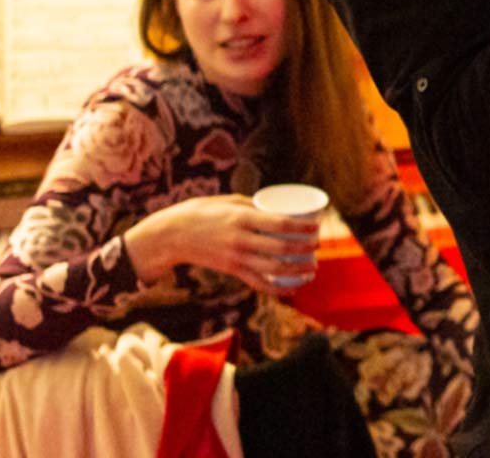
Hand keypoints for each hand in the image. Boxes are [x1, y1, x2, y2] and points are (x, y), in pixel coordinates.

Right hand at [125, 194, 320, 295]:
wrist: (171, 235)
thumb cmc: (201, 212)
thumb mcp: (228, 201)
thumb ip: (252, 205)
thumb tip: (277, 208)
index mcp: (242, 217)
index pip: (280, 224)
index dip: (302, 227)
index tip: (317, 226)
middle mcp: (241, 239)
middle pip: (281, 248)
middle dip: (304, 249)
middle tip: (317, 246)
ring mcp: (236, 257)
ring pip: (273, 270)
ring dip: (297, 271)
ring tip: (312, 269)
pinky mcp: (231, 270)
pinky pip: (258, 283)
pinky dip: (277, 288)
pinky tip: (292, 289)